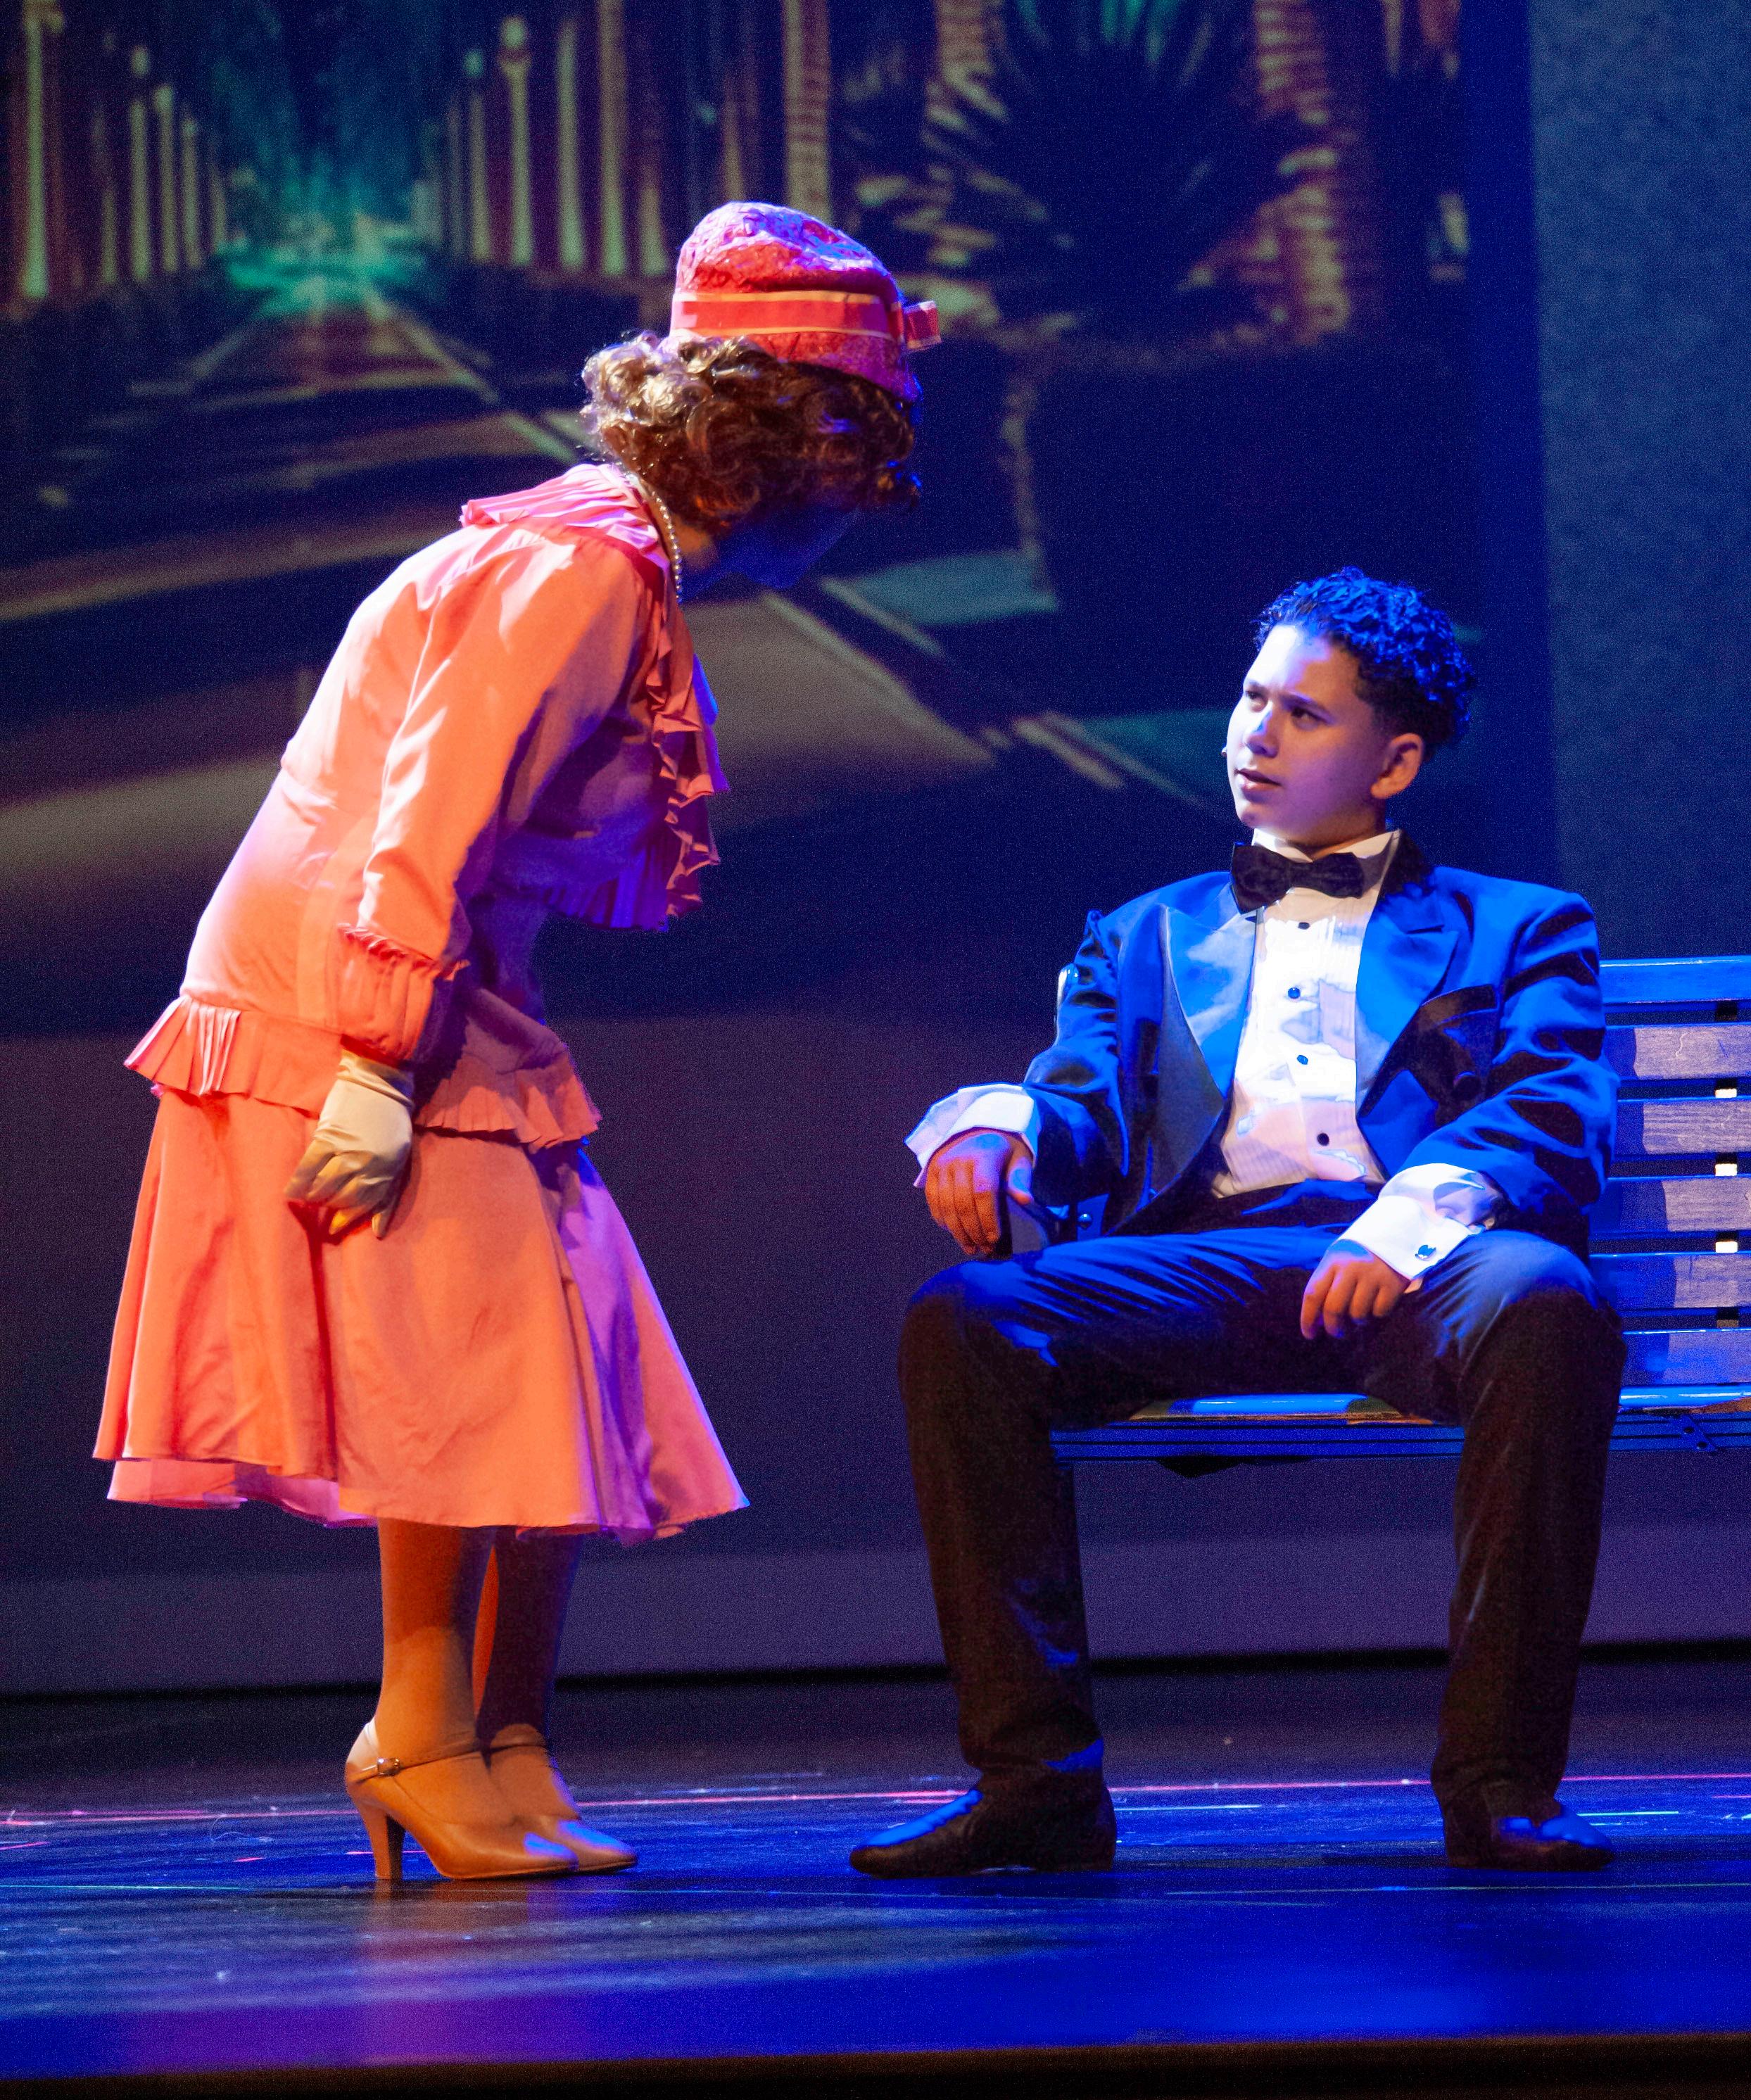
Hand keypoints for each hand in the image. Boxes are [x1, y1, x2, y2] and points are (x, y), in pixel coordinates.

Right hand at [284, 1052, 413, 1239]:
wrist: (381, 1081)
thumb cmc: (391, 1121)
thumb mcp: (399, 1158)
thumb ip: (389, 1194)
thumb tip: (378, 1232)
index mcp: (388, 1170)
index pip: (365, 1205)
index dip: (348, 1219)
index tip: (334, 1228)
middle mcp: (368, 1165)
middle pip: (343, 1198)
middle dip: (330, 1208)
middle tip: (320, 1210)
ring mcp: (347, 1151)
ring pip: (324, 1186)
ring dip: (313, 1196)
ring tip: (307, 1199)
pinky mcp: (328, 1137)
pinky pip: (308, 1167)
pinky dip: (298, 1183)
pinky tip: (291, 1193)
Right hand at [924, 1129, 1035, 1256]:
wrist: (978, 1128)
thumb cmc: (1005, 1150)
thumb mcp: (1019, 1159)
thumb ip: (1020, 1179)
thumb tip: (1026, 1200)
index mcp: (984, 1155)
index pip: (983, 1191)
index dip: (988, 1217)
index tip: (994, 1238)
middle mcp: (959, 1159)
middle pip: (963, 1203)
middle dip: (973, 1230)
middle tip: (984, 1249)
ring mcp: (942, 1164)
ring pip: (946, 1205)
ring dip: (957, 1230)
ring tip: (970, 1247)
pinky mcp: (931, 1170)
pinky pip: (933, 1200)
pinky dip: (941, 1219)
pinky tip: (953, 1232)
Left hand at [1300, 1239, 1419, 1339]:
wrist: (1395, 1234)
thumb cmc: (1359, 1254)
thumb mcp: (1338, 1259)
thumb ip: (1326, 1284)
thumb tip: (1316, 1320)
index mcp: (1333, 1260)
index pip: (1313, 1293)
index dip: (1308, 1318)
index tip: (1309, 1334)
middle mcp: (1351, 1267)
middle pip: (1334, 1308)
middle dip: (1333, 1327)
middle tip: (1337, 1333)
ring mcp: (1373, 1275)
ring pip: (1357, 1313)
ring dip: (1356, 1321)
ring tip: (1359, 1315)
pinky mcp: (1393, 1283)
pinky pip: (1379, 1312)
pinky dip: (1376, 1314)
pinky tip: (1376, 1305)